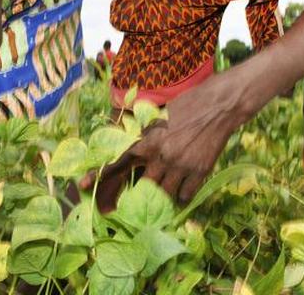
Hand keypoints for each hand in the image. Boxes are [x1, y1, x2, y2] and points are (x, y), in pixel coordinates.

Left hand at [85, 70, 249, 210]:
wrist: (219, 105)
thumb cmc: (189, 104)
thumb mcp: (159, 116)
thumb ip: (145, 133)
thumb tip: (134, 146)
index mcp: (148, 140)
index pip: (118, 160)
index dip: (100, 173)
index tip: (84, 184)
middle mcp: (161, 156)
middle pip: (143, 185)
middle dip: (141, 191)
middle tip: (139, 198)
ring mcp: (180, 166)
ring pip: (164, 194)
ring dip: (163, 194)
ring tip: (165, 191)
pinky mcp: (199, 172)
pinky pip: (185, 196)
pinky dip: (182, 196)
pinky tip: (182, 191)